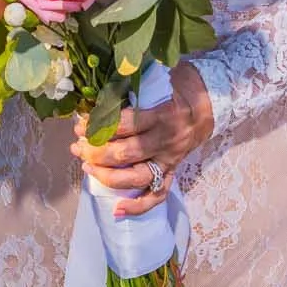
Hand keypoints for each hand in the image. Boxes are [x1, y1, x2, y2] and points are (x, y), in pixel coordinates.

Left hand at [70, 64, 214, 218]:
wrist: (208, 102)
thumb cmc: (178, 85)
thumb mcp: (157, 76)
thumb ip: (132, 84)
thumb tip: (98, 92)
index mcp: (162, 114)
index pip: (124, 125)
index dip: (98, 126)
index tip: (81, 124)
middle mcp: (166, 140)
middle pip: (125, 154)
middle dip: (96, 152)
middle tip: (77, 146)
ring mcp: (169, 159)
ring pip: (136, 177)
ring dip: (107, 176)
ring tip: (86, 167)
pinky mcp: (172, 171)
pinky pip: (157, 195)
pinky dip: (138, 206)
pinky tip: (117, 210)